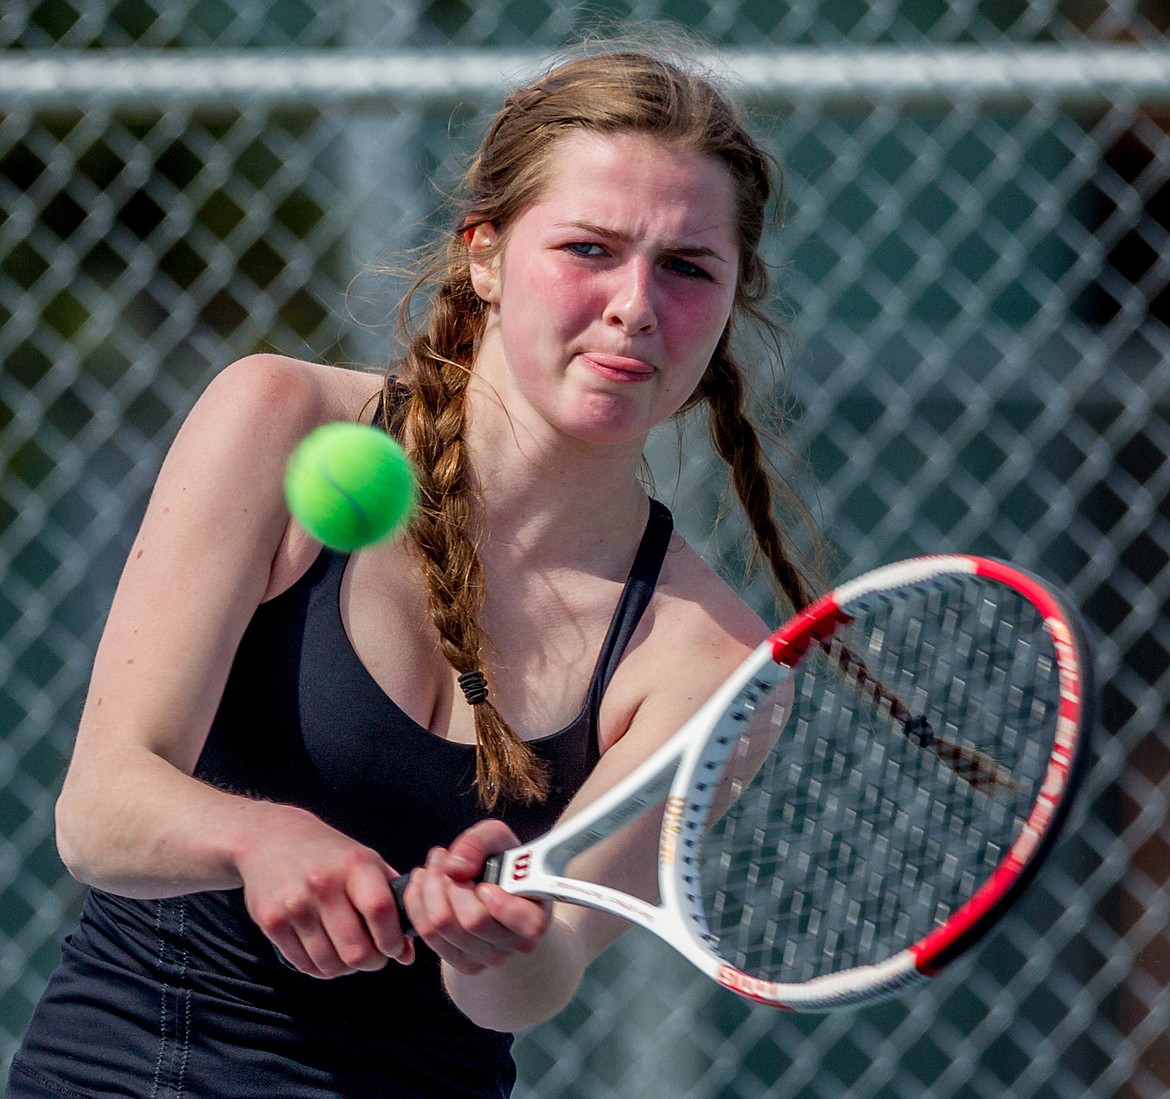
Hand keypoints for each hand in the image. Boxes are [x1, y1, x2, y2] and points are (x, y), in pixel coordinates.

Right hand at [238, 804, 414, 977]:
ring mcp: (295, 904)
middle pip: (356, 951)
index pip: (380, 910)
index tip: (395, 947)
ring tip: (347, 951)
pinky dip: (320, 967)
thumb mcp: (367, 863)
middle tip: (372, 956)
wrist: (272, 837)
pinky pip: (305, 965)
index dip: (392, 940)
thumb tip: (407, 955)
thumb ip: (393, 904)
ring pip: (331, 965)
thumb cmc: (330, 855)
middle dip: (371, 962)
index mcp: (355, 865)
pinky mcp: (271, 922)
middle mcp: (324, 884)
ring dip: (345, 968)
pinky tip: (325, 950)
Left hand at [399, 819, 550, 974]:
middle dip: (448, 881)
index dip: (502, 904)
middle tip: (442, 857)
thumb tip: (456, 868)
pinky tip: (422, 884)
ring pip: (444, 927)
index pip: (528, 924)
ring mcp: (490, 958)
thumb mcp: (497, 838)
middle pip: (472, 921)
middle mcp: (517, 943)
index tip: (485, 884)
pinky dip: (417, 904)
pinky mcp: (463, 964)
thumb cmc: (500, 862)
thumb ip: (479, 842)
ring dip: (428, 889)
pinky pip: (428, 936)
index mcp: (537, 913)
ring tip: (431, 866)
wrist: (495, 887)